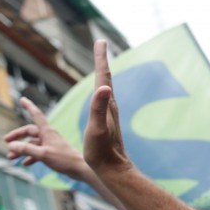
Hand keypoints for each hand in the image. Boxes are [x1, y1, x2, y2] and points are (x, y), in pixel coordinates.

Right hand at [4, 97, 89, 179]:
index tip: (23, 99)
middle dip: (17, 136)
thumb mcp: (43, 154)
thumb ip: (26, 149)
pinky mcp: (54, 154)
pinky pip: (39, 153)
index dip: (29, 106)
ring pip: (33, 144)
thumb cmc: (65, 160)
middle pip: (30, 132)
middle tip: (6, 142)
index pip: (36, 115)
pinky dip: (30, 157)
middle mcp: (49, 136)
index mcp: (48, 132)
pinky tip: (24, 163)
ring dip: (22, 149)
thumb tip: (11, 145)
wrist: (81, 169)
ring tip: (10, 157)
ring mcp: (51, 145)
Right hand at [84, 40, 132, 175]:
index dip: (101, 58)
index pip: (104, 76)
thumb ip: (98, 108)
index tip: (100, 41)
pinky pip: (103, 98)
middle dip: (102, 60)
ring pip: (105, 87)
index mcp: (107, 105)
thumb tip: (104, 87)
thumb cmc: (102, 151)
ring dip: (102, 72)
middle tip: (100, 43)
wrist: (112, 168)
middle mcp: (110, 106)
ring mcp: (109, 113)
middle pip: (106, 77)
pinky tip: (101, 90)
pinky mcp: (106, 121)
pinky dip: (101, 88)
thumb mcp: (97, 129)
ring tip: (100, 61)